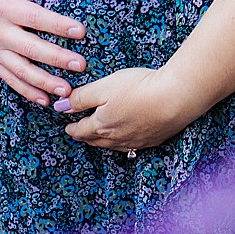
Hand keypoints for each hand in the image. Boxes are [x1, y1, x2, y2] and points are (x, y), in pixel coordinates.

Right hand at [0, 0, 87, 106]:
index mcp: (4, 6)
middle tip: (80, 65)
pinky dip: (26, 91)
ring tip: (66, 90)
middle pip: (32, 49)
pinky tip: (44, 99)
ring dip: (44, 82)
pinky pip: (8, 78)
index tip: (80, 31)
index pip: (36, 18)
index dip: (59, 25)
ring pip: (21, 70)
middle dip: (58, 59)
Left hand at [57, 67, 200, 151]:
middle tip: (80, 134)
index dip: (72, 128)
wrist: (175, 98)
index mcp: (102, 125)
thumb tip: (59, 106)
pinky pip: (132, 146)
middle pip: (96, 141)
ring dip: (103, 142)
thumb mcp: (104, 87)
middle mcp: (117, 138)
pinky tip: (127, 139)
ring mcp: (136, 141)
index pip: (81, 130)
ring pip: (114, 146)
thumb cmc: (139, 88)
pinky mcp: (153, 140)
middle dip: (86, 137)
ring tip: (100, 138)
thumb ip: (81, 97)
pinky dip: (124, 143)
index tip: (67, 128)